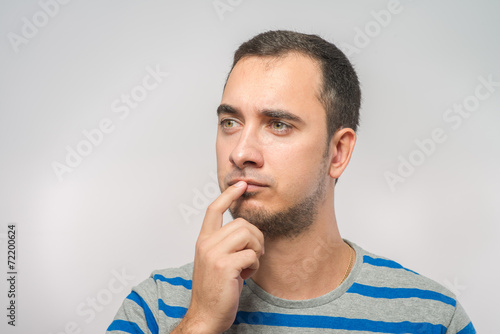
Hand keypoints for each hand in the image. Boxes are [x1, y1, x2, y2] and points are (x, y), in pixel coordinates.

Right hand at [175, 181, 264, 333]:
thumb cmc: (214, 290)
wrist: (206, 315)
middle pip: (242, 223)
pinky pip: (252, 254)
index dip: (229, 195)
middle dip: (255, 238)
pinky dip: (254, 265)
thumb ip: (226, 244)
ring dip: (256, 250)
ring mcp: (214, 254)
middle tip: (254, 255)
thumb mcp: (216, 261)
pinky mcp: (224, 266)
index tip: (241, 184)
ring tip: (248, 265)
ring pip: (248, 235)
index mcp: (203, 240)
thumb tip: (247, 232)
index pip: (214, 209)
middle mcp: (206, 243)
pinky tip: (245, 275)